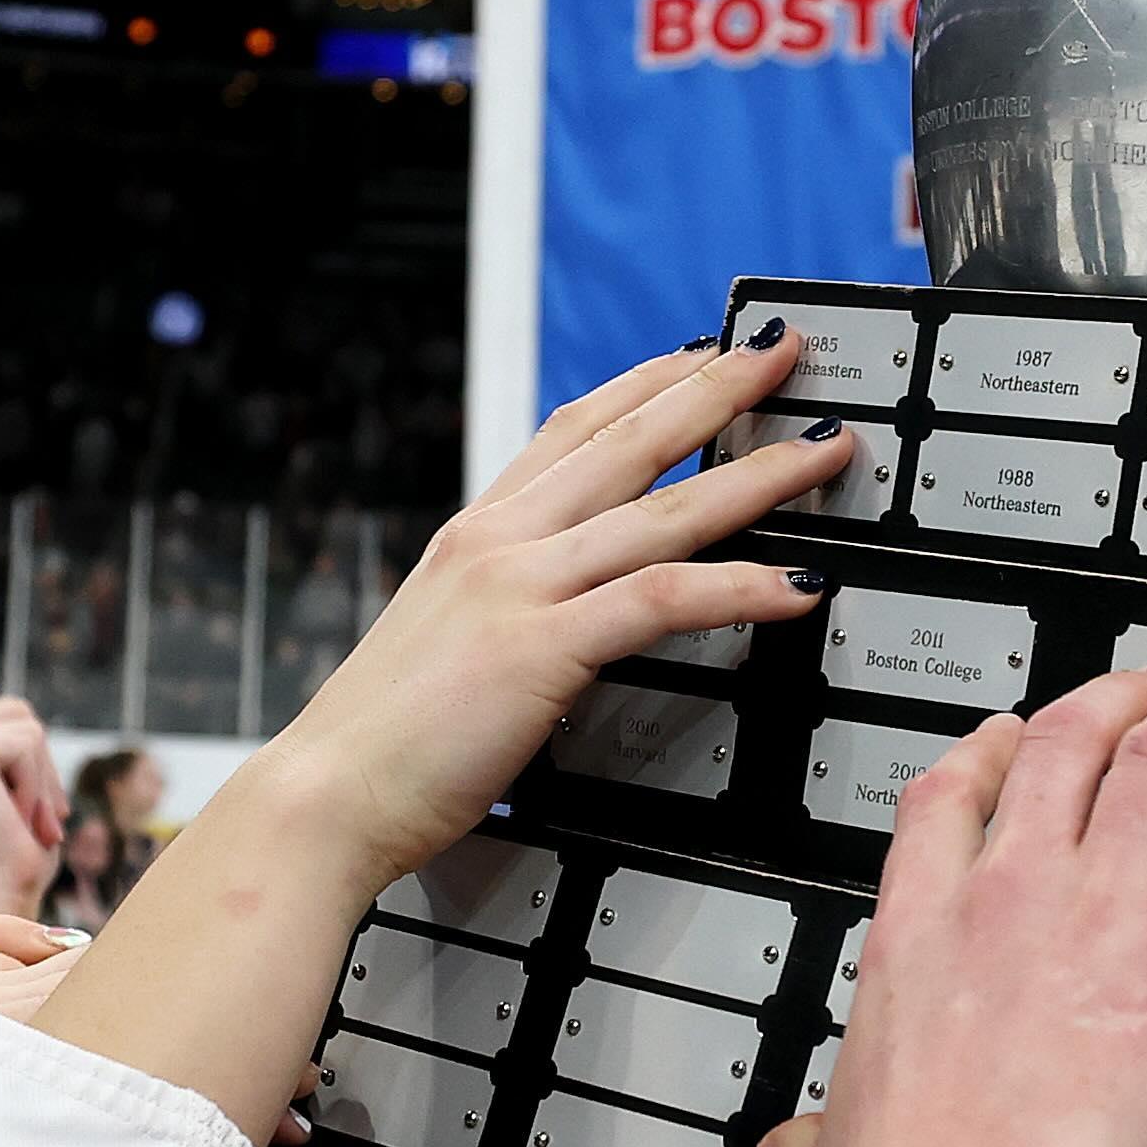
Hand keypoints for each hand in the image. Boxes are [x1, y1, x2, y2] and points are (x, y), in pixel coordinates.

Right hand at [0, 700, 66, 922]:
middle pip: (18, 714)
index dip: (37, 770)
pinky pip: (26, 743)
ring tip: (22, 824)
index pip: (11, 723)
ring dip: (40, 783)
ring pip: (26, 728)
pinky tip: (15, 821)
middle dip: (41, 770)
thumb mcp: (19, 798)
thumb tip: (29, 721)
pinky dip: (36, 786)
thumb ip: (17, 757)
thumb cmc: (14, 865)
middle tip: (33, 824)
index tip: (31, 822)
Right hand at [254, 332, 861, 896]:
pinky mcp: (541, 647)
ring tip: (823, 448)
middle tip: (782, 348)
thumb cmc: (380, 745)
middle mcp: (498, 542)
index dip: (645, 385)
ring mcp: (519, 588)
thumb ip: (503, 614)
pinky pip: (662, 600)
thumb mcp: (444, 646)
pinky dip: (740, 587)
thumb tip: (557, 616)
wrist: (322, 798)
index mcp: (473, 536)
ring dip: (758, 471)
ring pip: (664, 509)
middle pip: (629, 440)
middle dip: (716, 387)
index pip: (571, 430)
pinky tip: (795, 586)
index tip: (701, 355)